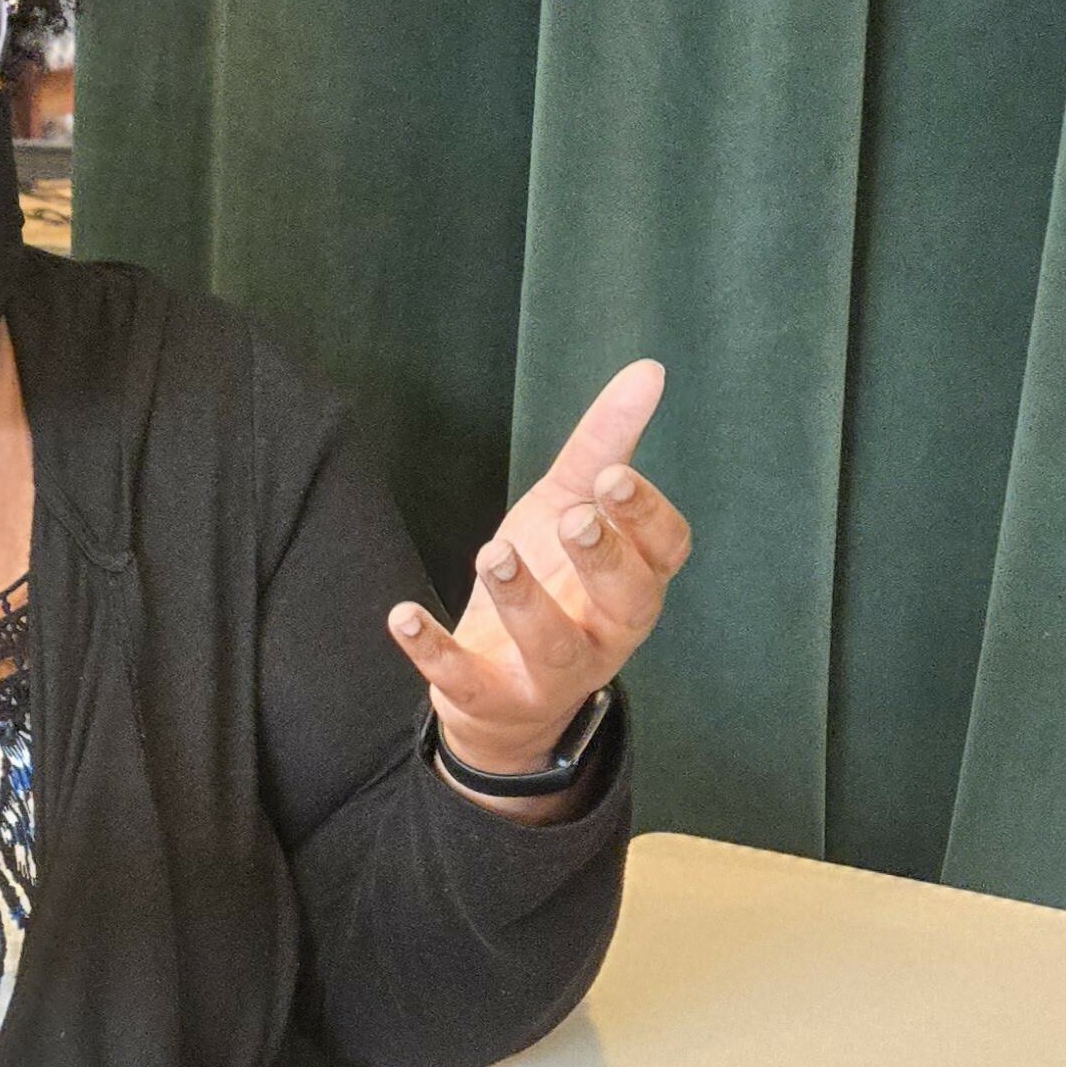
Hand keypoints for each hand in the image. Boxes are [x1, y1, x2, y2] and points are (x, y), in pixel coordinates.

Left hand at [387, 359, 690, 785]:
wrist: (502, 690)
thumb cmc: (553, 581)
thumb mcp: (568, 505)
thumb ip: (604, 445)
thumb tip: (648, 369)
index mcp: (632, 582)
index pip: (664, 553)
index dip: (645, 518)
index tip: (613, 479)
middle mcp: (604, 632)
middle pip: (625, 602)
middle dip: (601, 559)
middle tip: (573, 518)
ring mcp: (549, 672)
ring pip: (549, 644)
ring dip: (523, 600)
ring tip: (494, 552)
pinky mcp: (489, 696)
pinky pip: (466, 680)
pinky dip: (433, 651)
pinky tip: (402, 615)